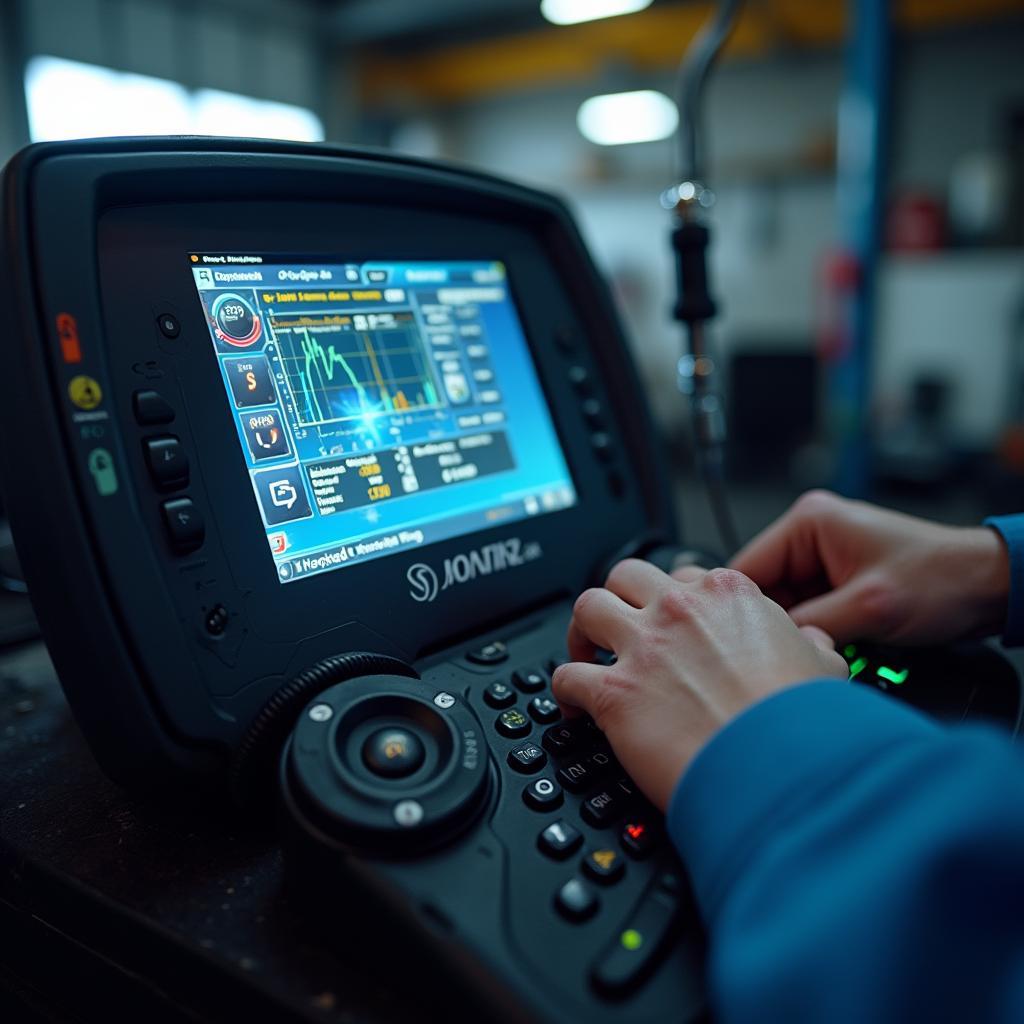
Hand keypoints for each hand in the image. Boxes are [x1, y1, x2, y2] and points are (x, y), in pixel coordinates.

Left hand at [551, 561, 846, 810]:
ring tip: (587, 653)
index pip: (686, 576)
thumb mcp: (824, 666)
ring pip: (587, 607)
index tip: (671, 621)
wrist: (781, 769)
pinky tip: (573, 708)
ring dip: (582, 630)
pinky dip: (563, 691)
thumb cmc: (802, 723)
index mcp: (727, 595)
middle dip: (620, 598)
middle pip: (626, 576)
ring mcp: (643, 647)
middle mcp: (679, 610)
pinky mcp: (614, 692)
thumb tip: (811, 642)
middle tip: (621, 627)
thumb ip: (810, 644)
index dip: (675, 600)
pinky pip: (565, 676)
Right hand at [729, 490, 1009, 645]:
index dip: (738, 608)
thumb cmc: (944, 579)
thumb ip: (809, 625)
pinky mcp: (838, 582)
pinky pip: (809, 612)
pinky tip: (826, 650)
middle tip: (782, 654)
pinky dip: (815, 634)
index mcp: (809, 522)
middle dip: (774, 624)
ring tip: (811, 652)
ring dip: (797, 632)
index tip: (733, 643)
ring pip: (785, 606)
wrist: (991, 588)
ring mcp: (825, 560)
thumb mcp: (868, 607)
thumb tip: (764, 645)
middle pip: (763, 589)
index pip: (746, 567)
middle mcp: (812, 535)